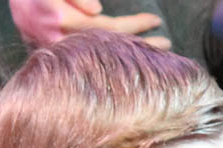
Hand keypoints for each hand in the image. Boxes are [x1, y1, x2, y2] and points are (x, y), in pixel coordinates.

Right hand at [10, 0, 170, 48]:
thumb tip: (96, 10)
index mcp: (58, 20)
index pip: (106, 27)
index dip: (133, 25)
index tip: (155, 20)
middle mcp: (57, 41)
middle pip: (108, 48)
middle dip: (139, 46)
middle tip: (166, 44)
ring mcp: (56, 51)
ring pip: (101, 56)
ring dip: (129, 55)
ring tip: (155, 53)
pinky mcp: (56, 56)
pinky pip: (90, 61)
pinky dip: (112, 60)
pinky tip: (130, 59)